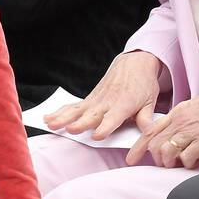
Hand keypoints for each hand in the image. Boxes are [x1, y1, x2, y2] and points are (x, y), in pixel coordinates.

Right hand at [44, 50, 163, 138]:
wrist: (134, 62)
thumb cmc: (144, 84)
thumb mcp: (150, 101)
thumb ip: (146, 118)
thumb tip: (149, 133)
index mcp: (124, 105)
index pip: (113, 118)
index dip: (105, 127)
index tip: (96, 136)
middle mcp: (108, 102)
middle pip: (92, 115)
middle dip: (81, 123)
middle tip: (70, 130)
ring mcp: (96, 100)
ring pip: (78, 110)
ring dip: (64, 117)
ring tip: (51, 124)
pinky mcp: (90, 98)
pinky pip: (73, 106)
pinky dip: (60, 111)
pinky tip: (47, 117)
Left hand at [126, 75, 198, 168]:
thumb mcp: (194, 108)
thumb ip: (181, 120)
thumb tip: (172, 136)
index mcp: (177, 113)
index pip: (150, 131)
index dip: (137, 148)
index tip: (131, 159)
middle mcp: (182, 121)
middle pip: (155, 146)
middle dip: (158, 160)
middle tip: (168, 163)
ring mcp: (194, 130)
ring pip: (167, 153)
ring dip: (172, 163)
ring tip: (182, 162)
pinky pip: (188, 157)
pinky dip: (189, 164)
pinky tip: (196, 161)